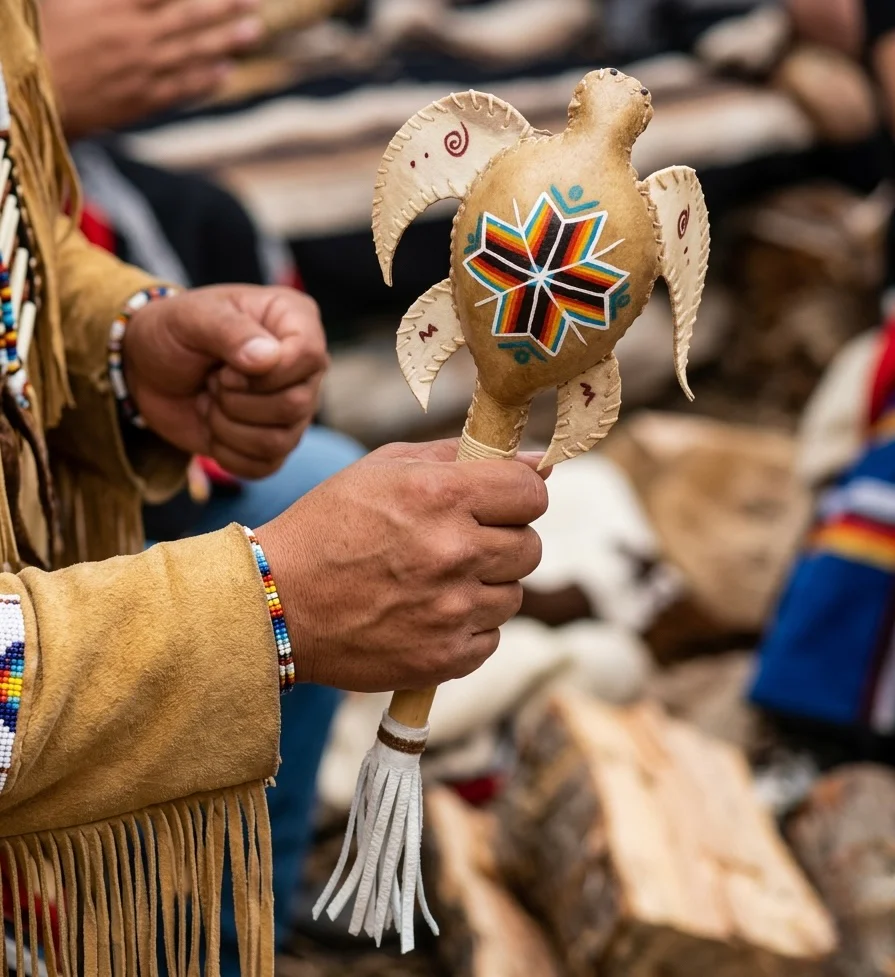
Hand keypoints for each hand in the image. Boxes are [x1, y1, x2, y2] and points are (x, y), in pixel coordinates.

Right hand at [41, 0, 263, 137]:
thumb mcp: (57, 1)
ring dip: (225, 42)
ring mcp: (140, 72)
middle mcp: (134, 38)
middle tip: (254, 0)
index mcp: (112, 6)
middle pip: (189, 18)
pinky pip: (181, 90)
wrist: (28, 100)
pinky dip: (205, 81)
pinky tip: (225, 73)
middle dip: (224, 7)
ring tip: (253, 32)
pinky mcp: (140, 101)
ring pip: (192, 54)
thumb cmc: (33, 42)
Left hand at [123, 284, 327, 476]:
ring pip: (280, 441)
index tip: (225, 367)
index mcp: (295, 321)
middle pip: (296, 405)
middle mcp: (304, 368)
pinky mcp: (275, 443)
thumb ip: (230, 331)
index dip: (266, 373)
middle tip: (212, 381)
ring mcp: (294, 409)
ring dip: (227, 427)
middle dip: (237, 401)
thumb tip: (268, 359)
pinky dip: (226, 453)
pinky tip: (213, 426)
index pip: (309, 356)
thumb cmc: (174, 332)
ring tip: (210, 400)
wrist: (147, 370)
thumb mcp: (191, 316)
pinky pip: (264, 466)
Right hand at [255, 440, 549, 692]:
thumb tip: (538, 463)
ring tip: (434, 581)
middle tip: (458, 542)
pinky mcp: (446, 657)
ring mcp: (452, 610)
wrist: (276, 602)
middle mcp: (454, 551)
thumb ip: (461, 456)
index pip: (532, 493)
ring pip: (513, 594)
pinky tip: (428, 614)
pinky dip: (468, 627)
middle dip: (502, 540)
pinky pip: (491, 636)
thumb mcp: (384, 468)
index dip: (519, 495)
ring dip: (484, 586)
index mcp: (441, 495)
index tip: (498, 501)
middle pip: (530, 546)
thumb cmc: (329, 525)